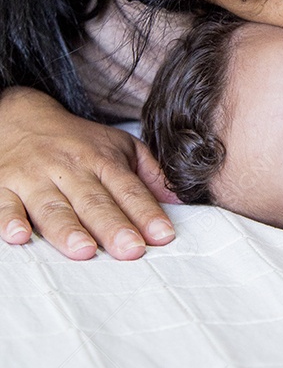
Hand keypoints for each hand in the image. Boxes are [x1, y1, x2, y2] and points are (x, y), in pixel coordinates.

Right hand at [0, 87, 178, 259]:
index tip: (162, 235)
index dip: (146, 212)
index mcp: (100, 160)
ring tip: (84, 251)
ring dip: (68, 230)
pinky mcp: (2, 186)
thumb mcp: (118, 146)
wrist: (19, 116)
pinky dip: (9, 221)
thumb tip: (179, 201)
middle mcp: (69, 169)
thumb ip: (149, 173)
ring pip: (52, 206)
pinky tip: (19, 236)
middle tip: (131, 250)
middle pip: (94, 201)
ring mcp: (34, 178)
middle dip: (113, 226)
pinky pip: (3, 205)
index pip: (128, 189)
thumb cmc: (76, 140)